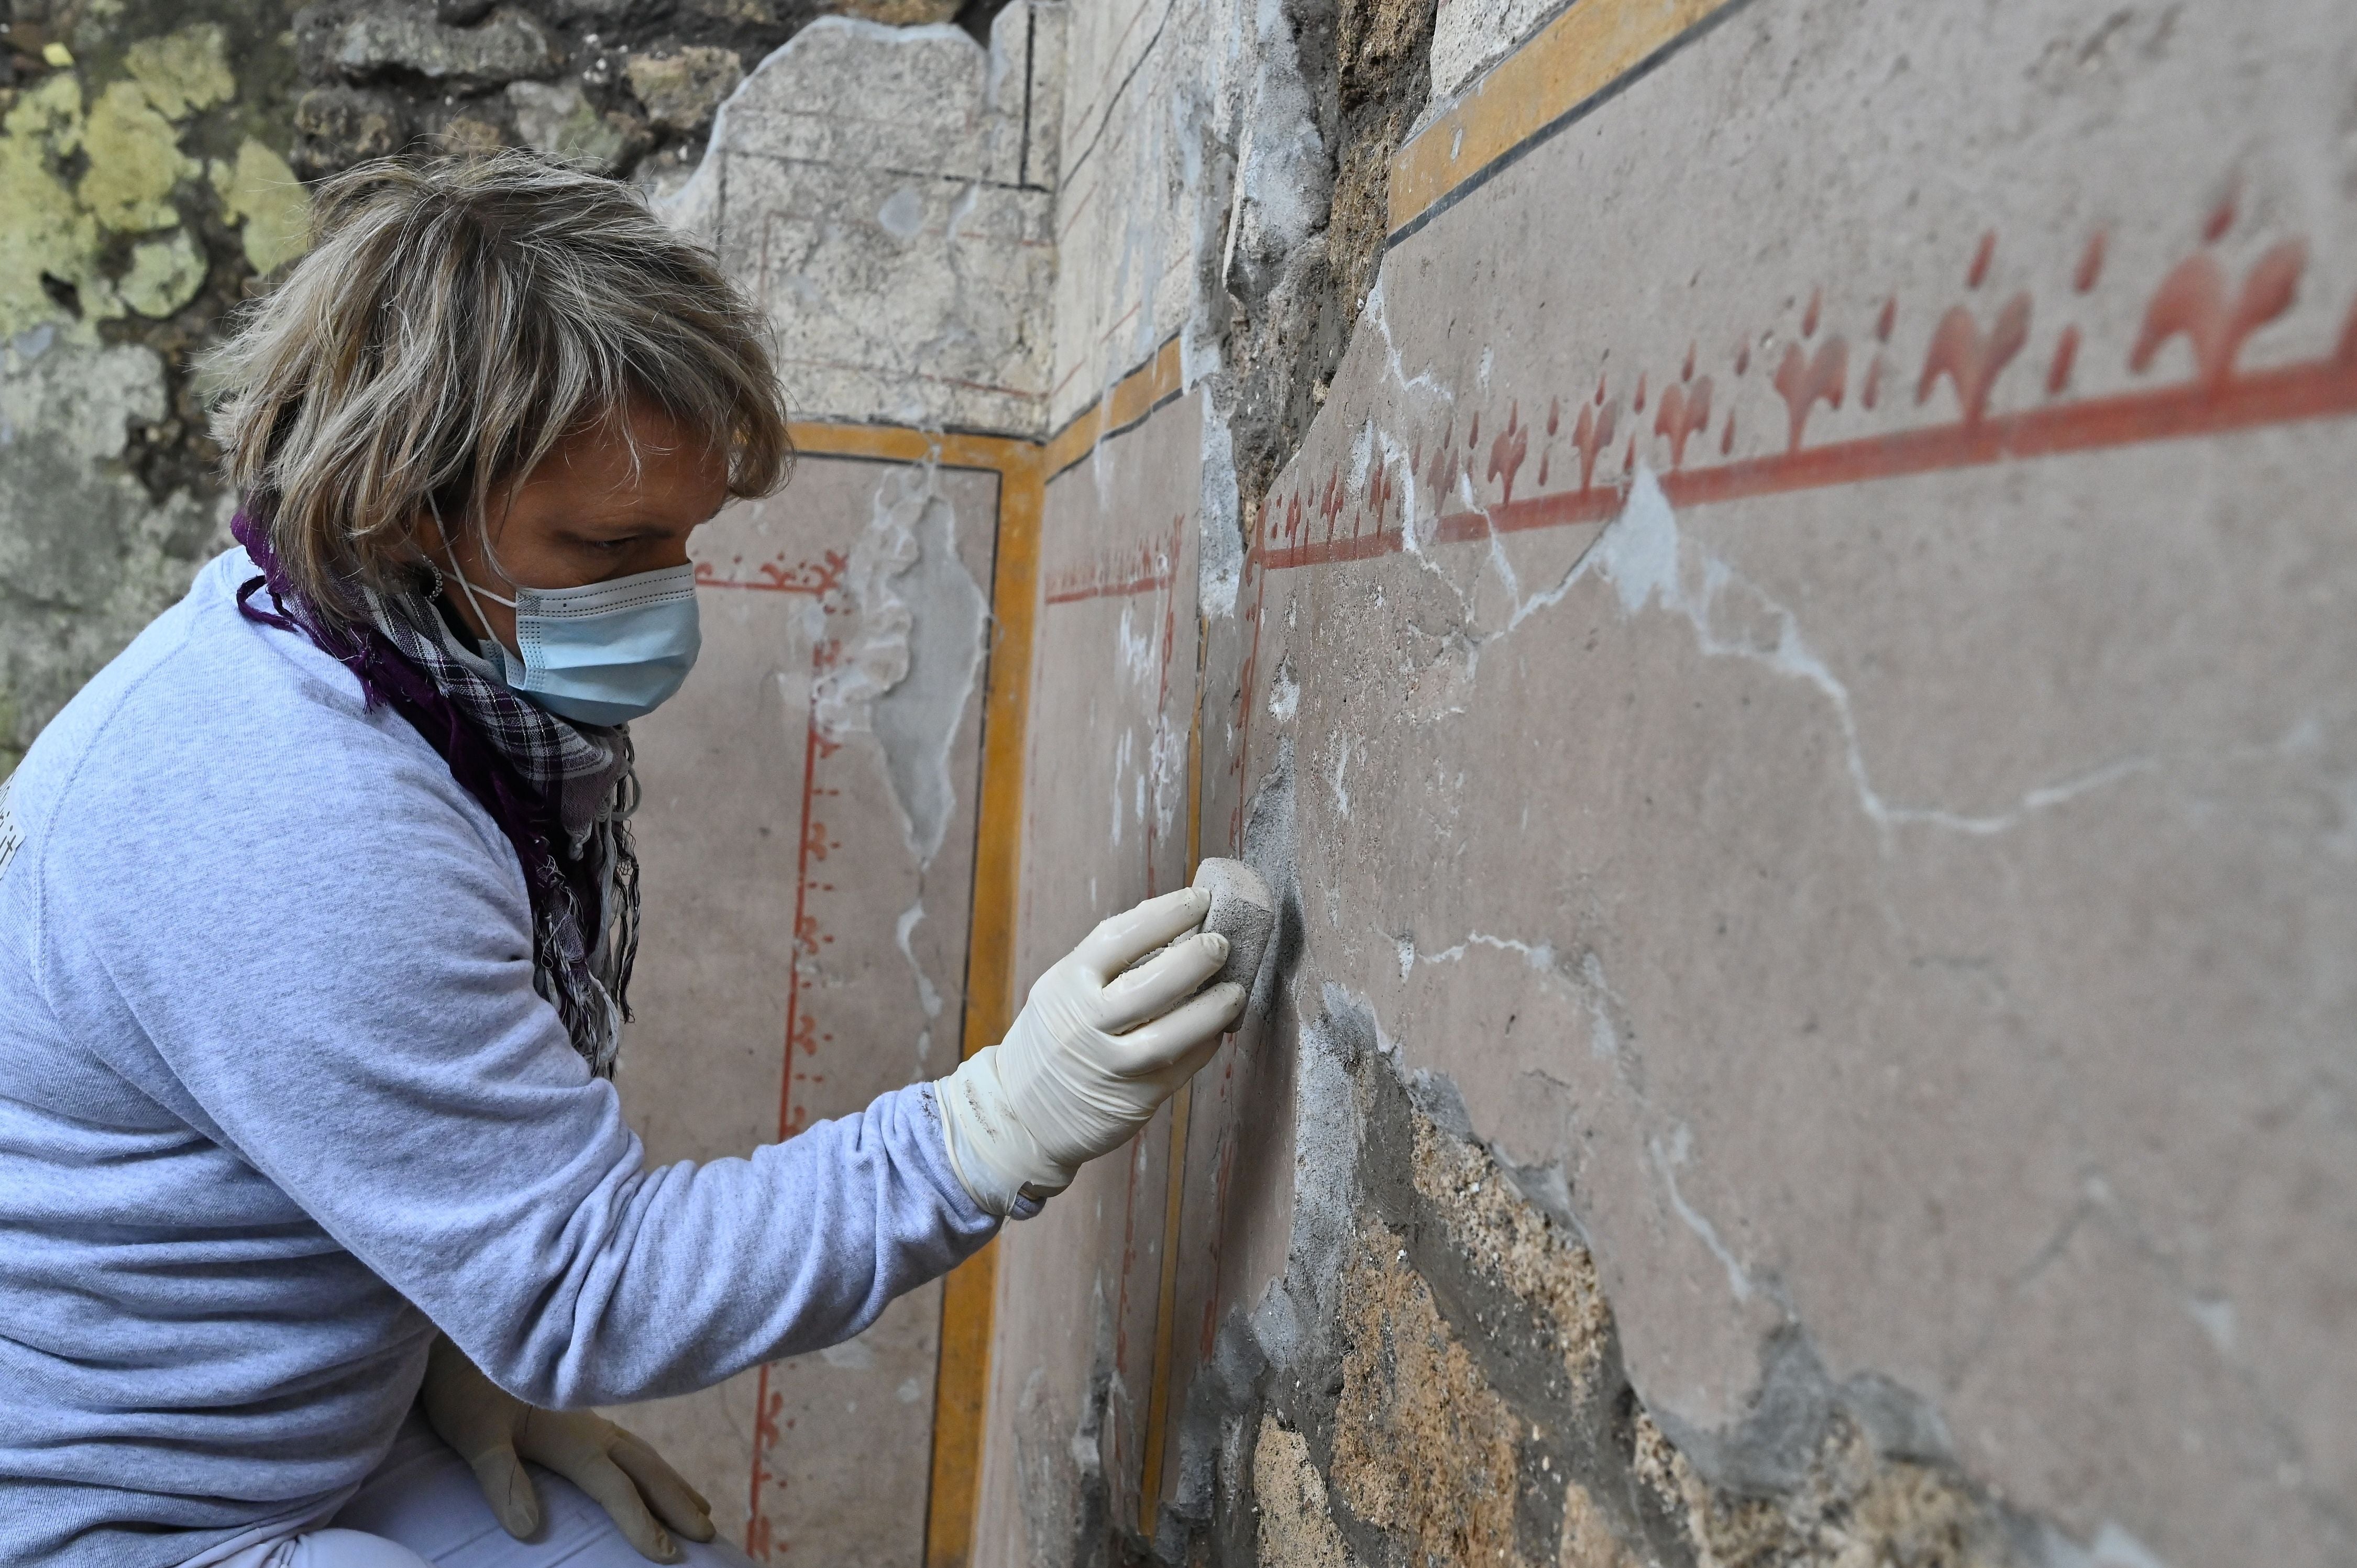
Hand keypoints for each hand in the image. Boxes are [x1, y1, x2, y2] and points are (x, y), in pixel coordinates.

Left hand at [420, 1335, 714, 1562]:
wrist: (466, 1334)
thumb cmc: (462, 1387)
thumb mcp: (474, 1435)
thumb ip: (502, 1479)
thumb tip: (528, 1530)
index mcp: (569, 1436)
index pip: (615, 1487)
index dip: (641, 1522)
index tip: (668, 1556)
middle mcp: (589, 1426)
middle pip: (644, 1469)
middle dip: (676, 1504)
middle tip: (707, 1537)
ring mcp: (587, 1418)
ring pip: (643, 1454)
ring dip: (673, 1484)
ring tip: (702, 1509)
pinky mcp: (579, 1413)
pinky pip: (630, 1443)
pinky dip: (653, 1463)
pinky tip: (653, 1468)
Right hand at [937, 887, 1246, 1215]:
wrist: (1021, 1115)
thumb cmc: (1053, 1040)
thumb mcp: (1062, 991)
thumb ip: (1108, 965)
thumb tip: (1177, 928)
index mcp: (1066, 985)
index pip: (1119, 938)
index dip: (1165, 915)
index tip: (1200, 900)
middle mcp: (1083, 1024)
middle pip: (1149, 986)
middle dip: (1194, 960)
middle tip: (1222, 944)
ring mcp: (1107, 1066)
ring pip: (1169, 1036)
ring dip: (1210, 1010)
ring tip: (1235, 990)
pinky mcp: (1132, 1101)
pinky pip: (1179, 1069)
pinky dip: (1204, 1046)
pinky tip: (1220, 1028)